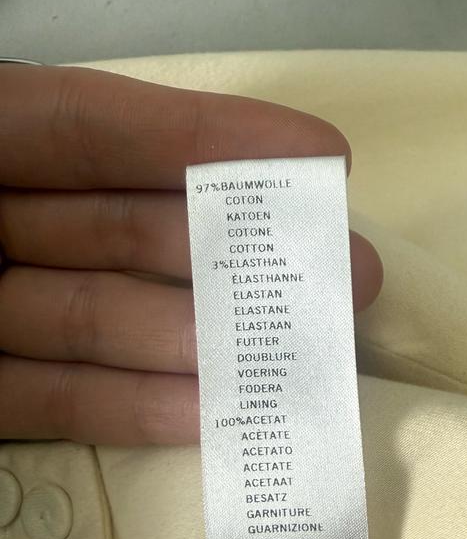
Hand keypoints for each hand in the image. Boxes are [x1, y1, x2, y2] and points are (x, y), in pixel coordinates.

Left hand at [0, 65, 381, 445]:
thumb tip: (197, 158)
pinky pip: (50, 399)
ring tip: (282, 360)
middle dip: (234, 252)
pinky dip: (125, 408)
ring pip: (96, 320)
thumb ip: (56, 139)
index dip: (211, 138)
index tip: (321, 156)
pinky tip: (202, 413)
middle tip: (343, 277)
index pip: (100, 126)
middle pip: (124, 229)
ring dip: (193, 340)